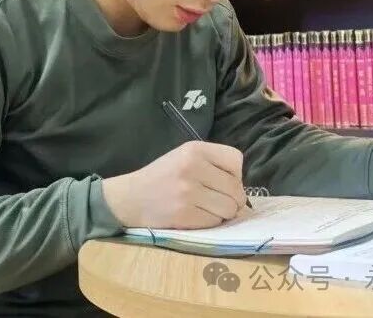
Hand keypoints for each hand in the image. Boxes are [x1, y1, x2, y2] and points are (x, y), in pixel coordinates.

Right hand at [101, 141, 247, 228]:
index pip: (236, 160)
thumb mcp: (184, 157)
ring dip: (222, 213)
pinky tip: (195, 216)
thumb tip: (243, 191)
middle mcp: (193, 167)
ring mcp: (188, 192)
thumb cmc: (162, 177)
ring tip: (205, 208)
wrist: (130, 198)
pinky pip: (215, 222)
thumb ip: (213, 165)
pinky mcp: (184, 214)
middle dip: (232, 199)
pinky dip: (210, 222)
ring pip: (229, 209)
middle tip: (216, 201)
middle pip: (236, 189)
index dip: (235, 175)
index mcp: (194, 149)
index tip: (223, 182)